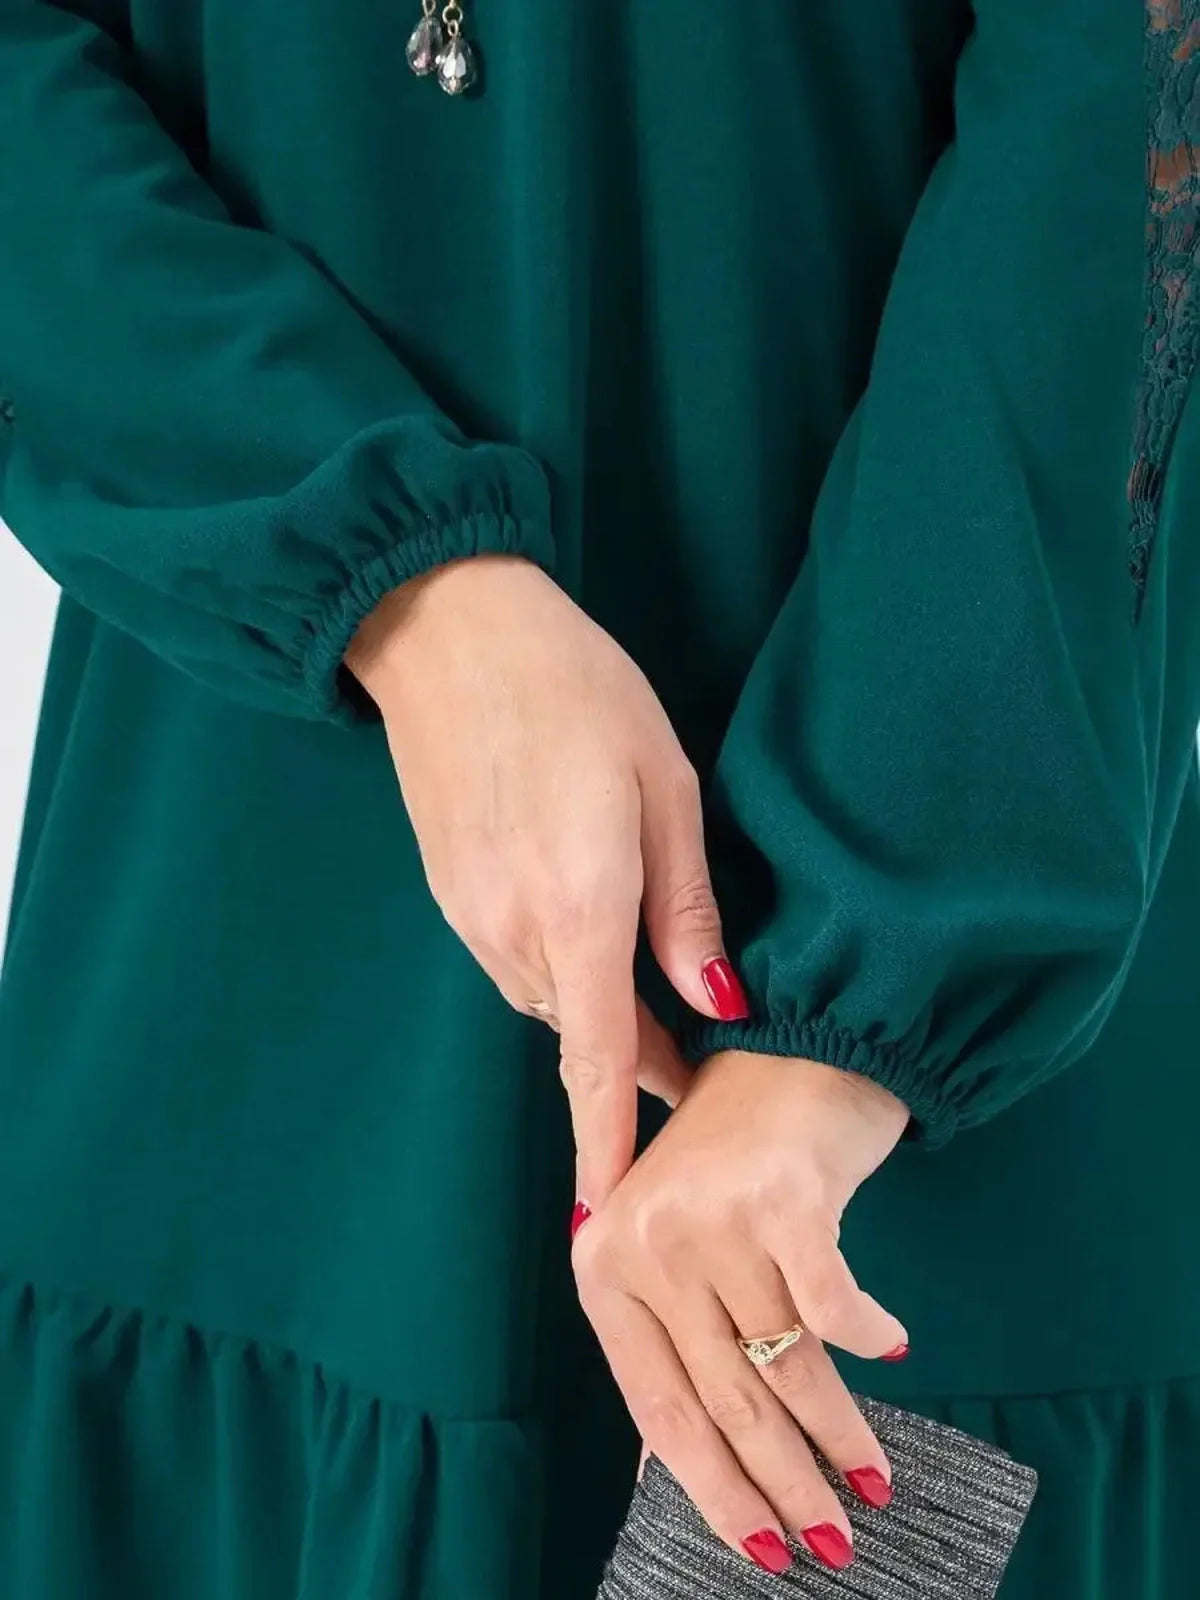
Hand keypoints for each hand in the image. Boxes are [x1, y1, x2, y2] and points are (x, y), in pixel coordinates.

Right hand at [346, 554, 748, 1203]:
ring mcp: (470, 915)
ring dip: (601, 1016)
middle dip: (640, 1068)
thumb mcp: (663, 781)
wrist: (447, 632)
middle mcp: (513, 929)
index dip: (612, 1146)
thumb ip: (687, 907)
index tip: (615, 1225)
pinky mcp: (449, 895)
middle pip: (582, 1037)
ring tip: (659, 998)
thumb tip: (719, 1007)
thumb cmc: (577, 690)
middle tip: (708, 1065)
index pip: (601, 1060)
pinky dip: (562, 972)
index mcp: (579, 905)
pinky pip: (516, 963)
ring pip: (549, 1002)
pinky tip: (588, 930)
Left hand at [572, 1050, 909, 1575]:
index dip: (714, 1491)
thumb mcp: (678, 1244)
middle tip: (833, 1543)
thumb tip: (687, 1468)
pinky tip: (892, 1350)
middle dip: (783, 1485)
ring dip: (839, 1431)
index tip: (761, 1551)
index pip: (659, 1410)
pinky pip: (834, 1306)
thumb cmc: (732, 1159)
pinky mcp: (781, 1198)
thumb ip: (673, 1339)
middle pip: (723, 1400)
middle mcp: (646, 1244)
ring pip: (786, 1363)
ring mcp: (712, 1221)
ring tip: (872, 1477)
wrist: (785, 1046)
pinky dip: (866, 1335)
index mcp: (606, 1267)